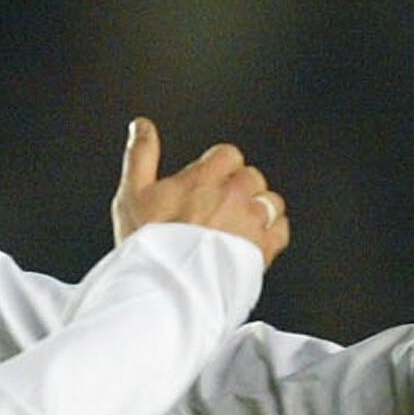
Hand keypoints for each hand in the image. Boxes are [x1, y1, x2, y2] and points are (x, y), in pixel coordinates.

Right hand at [112, 119, 289, 265]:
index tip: (210, 183)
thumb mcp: (131, 194)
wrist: (164, 288)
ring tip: (237, 227)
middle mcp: (231, 196)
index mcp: (203, 179)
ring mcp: (249, 223)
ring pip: (270, 201)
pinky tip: (255, 241)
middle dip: (238, 189)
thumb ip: (140, 155)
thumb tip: (141, 126)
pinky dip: (272, 232)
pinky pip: (281, 230)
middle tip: (219, 210)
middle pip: (251, 177)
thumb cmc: (147, 246)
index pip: (228, 154)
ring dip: (258, 210)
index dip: (219, 167)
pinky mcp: (262, 250)